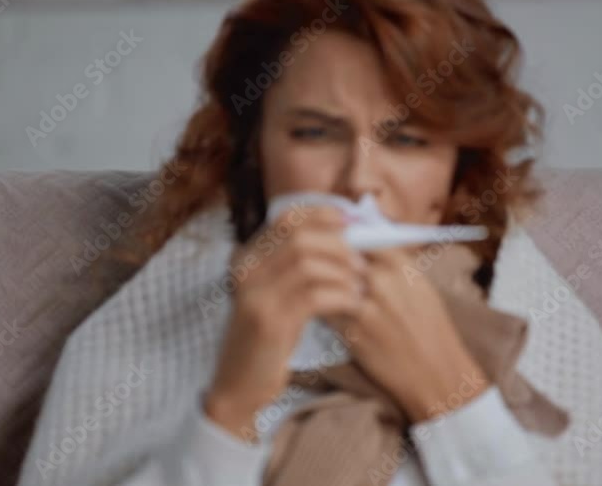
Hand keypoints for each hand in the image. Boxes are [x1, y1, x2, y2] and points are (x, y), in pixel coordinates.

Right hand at [204, 206, 363, 440]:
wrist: (238, 386)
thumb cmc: (268, 338)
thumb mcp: (277, 296)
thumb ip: (297, 266)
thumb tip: (345, 232)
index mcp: (246, 258)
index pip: (286, 219)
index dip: (321, 215)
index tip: (350, 222)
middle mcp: (245, 270)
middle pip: (301, 238)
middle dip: (339, 245)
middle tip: (362, 262)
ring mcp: (255, 295)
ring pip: (309, 264)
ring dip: (343, 272)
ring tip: (361, 285)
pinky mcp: (270, 322)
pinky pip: (315, 296)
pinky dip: (341, 296)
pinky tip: (354, 304)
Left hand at [326, 245, 490, 423]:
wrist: (436, 374)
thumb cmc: (432, 331)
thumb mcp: (422, 289)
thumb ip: (396, 268)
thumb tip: (364, 250)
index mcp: (404, 268)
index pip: (364, 240)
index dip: (349, 244)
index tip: (342, 252)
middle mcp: (384, 283)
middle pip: (342, 259)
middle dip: (334, 266)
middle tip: (326, 271)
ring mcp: (367, 307)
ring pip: (331, 284)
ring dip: (326, 288)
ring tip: (325, 293)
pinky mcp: (353, 332)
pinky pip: (329, 312)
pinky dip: (327, 311)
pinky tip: (331, 316)